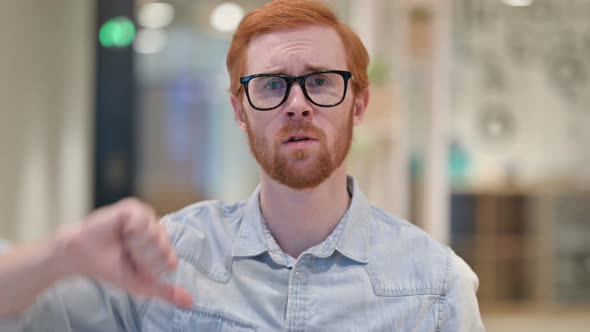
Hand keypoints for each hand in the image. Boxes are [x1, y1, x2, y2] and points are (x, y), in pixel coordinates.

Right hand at [58, 198, 192, 307]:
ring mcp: (146, 218)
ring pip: (155, 236)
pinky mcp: (133, 208)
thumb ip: (165, 291)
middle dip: (143, 257)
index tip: (134, 265)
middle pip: (164, 248)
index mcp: (161, 246)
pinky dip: (130, 232)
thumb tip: (190, 302)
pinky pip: (143, 222)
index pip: (170, 261)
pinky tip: (121, 231)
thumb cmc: (110, 266)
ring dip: (136, 245)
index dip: (150, 267)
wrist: (82, 255)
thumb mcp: (140, 283)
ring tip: (122, 242)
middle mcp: (157, 230)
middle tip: (126, 253)